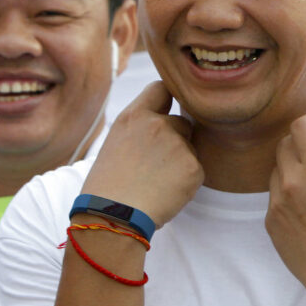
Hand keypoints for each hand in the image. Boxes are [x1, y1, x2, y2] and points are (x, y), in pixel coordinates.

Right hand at [81, 81, 203, 226]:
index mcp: (134, 116)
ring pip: (189, 148)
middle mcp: (158, 124)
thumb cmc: (108, 185)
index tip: (166, 111)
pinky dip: (186, 181)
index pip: (161, 88)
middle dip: (176, 139)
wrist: (113, 217)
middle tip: (155, 165)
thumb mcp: (116, 143)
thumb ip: (142, 127)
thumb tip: (166, 120)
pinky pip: (196, 169)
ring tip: (156, 182)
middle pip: (181, 123)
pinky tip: (166, 192)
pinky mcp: (193, 167)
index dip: (167, 100)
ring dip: (181, 161)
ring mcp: (178, 145)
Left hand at [266, 114, 305, 298]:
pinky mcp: (270, 218)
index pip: (301, 126)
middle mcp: (294, 181)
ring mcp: (278, 200)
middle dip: (301, 144)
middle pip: (285, 143)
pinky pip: (274, 193)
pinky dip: (287, 192)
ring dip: (292, 168)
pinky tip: (304, 210)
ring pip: (278, 167)